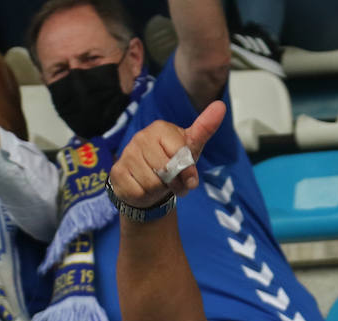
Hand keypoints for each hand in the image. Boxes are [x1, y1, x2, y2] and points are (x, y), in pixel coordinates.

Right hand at [109, 100, 226, 209]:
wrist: (149, 184)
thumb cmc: (172, 163)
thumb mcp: (191, 148)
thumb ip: (204, 129)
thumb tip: (220, 106)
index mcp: (160, 128)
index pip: (179, 152)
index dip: (188, 171)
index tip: (190, 177)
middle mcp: (141, 137)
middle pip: (166, 170)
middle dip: (175, 183)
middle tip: (174, 184)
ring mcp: (127, 153)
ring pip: (152, 183)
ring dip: (160, 191)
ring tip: (159, 186)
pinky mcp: (117, 172)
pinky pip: (138, 192)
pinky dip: (145, 196)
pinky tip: (144, 188)